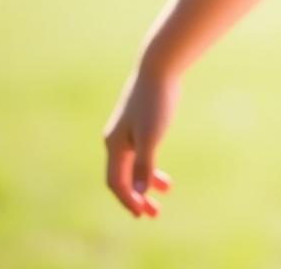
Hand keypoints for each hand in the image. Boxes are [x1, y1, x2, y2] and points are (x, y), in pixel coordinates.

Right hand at [102, 65, 179, 217]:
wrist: (159, 67)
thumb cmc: (155, 100)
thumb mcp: (151, 135)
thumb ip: (145, 163)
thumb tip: (140, 191)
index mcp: (114, 144)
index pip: (115, 182)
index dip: (128, 200)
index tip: (143, 214)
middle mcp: (116, 139)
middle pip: (122, 177)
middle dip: (137, 196)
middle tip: (154, 213)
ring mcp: (126, 130)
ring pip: (132, 165)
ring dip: (146, 182)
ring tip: (166, 192)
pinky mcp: (138, 122)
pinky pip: (140, 152)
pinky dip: (150, 165)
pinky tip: (162, 170)